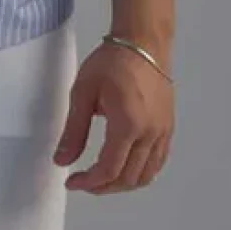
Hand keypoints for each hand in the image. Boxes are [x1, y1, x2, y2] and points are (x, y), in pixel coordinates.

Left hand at [53, 41, 173, 193]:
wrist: (144, 43)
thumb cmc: (111, 62)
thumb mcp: (84, 92)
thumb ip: (74, 131)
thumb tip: (62, 162)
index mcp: (128, 125)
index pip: (109, 170)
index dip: (88, 183)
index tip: (71, 182)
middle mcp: (150, 134)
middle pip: (128, 178)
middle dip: (103, 187)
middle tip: (84, 181)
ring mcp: (163, 132)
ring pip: (146, 175)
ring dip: (122, 184)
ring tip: (101, 178)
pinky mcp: (168, 128)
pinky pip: (157, 162)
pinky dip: (140, 173)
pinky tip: (124, 167)